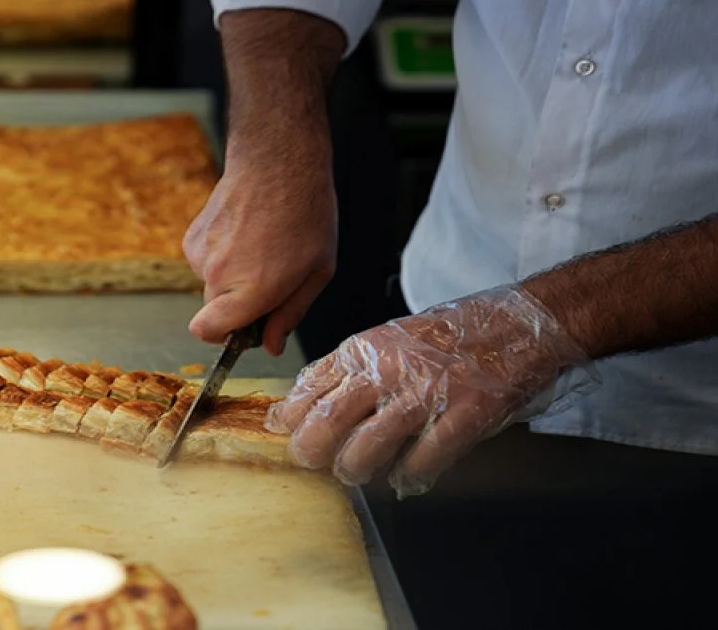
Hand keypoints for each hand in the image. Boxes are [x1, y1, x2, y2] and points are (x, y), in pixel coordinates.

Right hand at [183, 149, 336, 355]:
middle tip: (269, 278)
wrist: (278, 163)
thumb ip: (290, 314)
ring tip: (260, 246)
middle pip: (214, 311)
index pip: (208, 332)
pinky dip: (221, 254)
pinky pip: (203, 260)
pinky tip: (244, 233)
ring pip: (210, 284)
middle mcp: (219, 275)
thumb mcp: (317, 272)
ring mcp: (200, 254)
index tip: (243, 328)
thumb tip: (271, 345)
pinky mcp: (192, 237)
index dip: (224, 337)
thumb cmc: (305, 214)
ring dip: (231, 276)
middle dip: (237, 304)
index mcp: (252, 290)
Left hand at [267, 286, 598, 496]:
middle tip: (314, 462)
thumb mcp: (388, 339)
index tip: (282, 433)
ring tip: (360, 471)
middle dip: (311, 451)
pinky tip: (408, 476)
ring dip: (356, 469)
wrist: (519, 323)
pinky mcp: (462, 415)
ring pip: (365, 448)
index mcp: (366, 349)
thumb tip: (302, 404)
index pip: (309, 387)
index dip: (289, 417)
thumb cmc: (452, 335)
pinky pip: (421, 461)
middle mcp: (388, 369)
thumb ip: (349, 370)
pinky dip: (409, 476)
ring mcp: (426, 393)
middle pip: (326, 422)